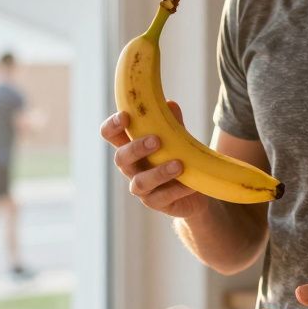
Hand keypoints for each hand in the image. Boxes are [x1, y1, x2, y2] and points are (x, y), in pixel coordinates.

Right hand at [101, 100, 210, 218]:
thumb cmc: (180, 156)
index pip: (110, 135)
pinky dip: (176, 190)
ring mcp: (142, 187)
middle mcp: (131, 167)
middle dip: (136, 148)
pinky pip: (161, 198)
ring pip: (139, 183)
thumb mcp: (177, 138)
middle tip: (157, 140)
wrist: (196, 188)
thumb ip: (172, 123)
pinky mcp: (156, 202)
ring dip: (158, 172)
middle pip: (120, 158)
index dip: (112, 126)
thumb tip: (170, 105)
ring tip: (179, 165)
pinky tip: (190, 185)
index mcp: (131, 146)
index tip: (125, 116)